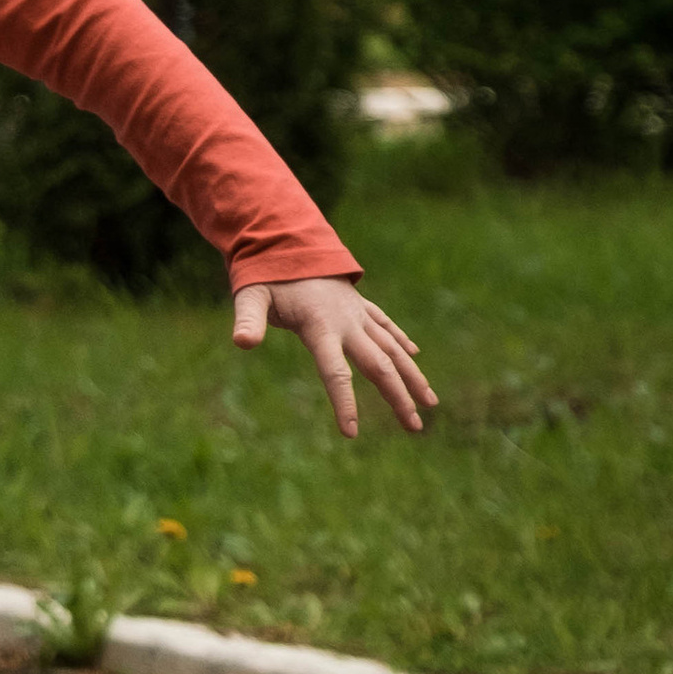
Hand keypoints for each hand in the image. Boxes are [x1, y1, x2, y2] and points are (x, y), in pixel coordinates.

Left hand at [232, 277, 436, 439]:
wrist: (287, 240)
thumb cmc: (266, 276)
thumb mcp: (251, 297)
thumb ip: (248, 320)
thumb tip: (241, 343)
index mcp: (320, 326)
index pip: (335, 371)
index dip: (343, 402)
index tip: (351, 433)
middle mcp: (347, 321)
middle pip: (378, 364)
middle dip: (398, 396)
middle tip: (415, 427)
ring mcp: (357, 312)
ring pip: (392, 347)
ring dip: (412, 375)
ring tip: (430, 402)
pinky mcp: (359, 304)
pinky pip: (386, 325)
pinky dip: (401, 340)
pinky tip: (414, 356)